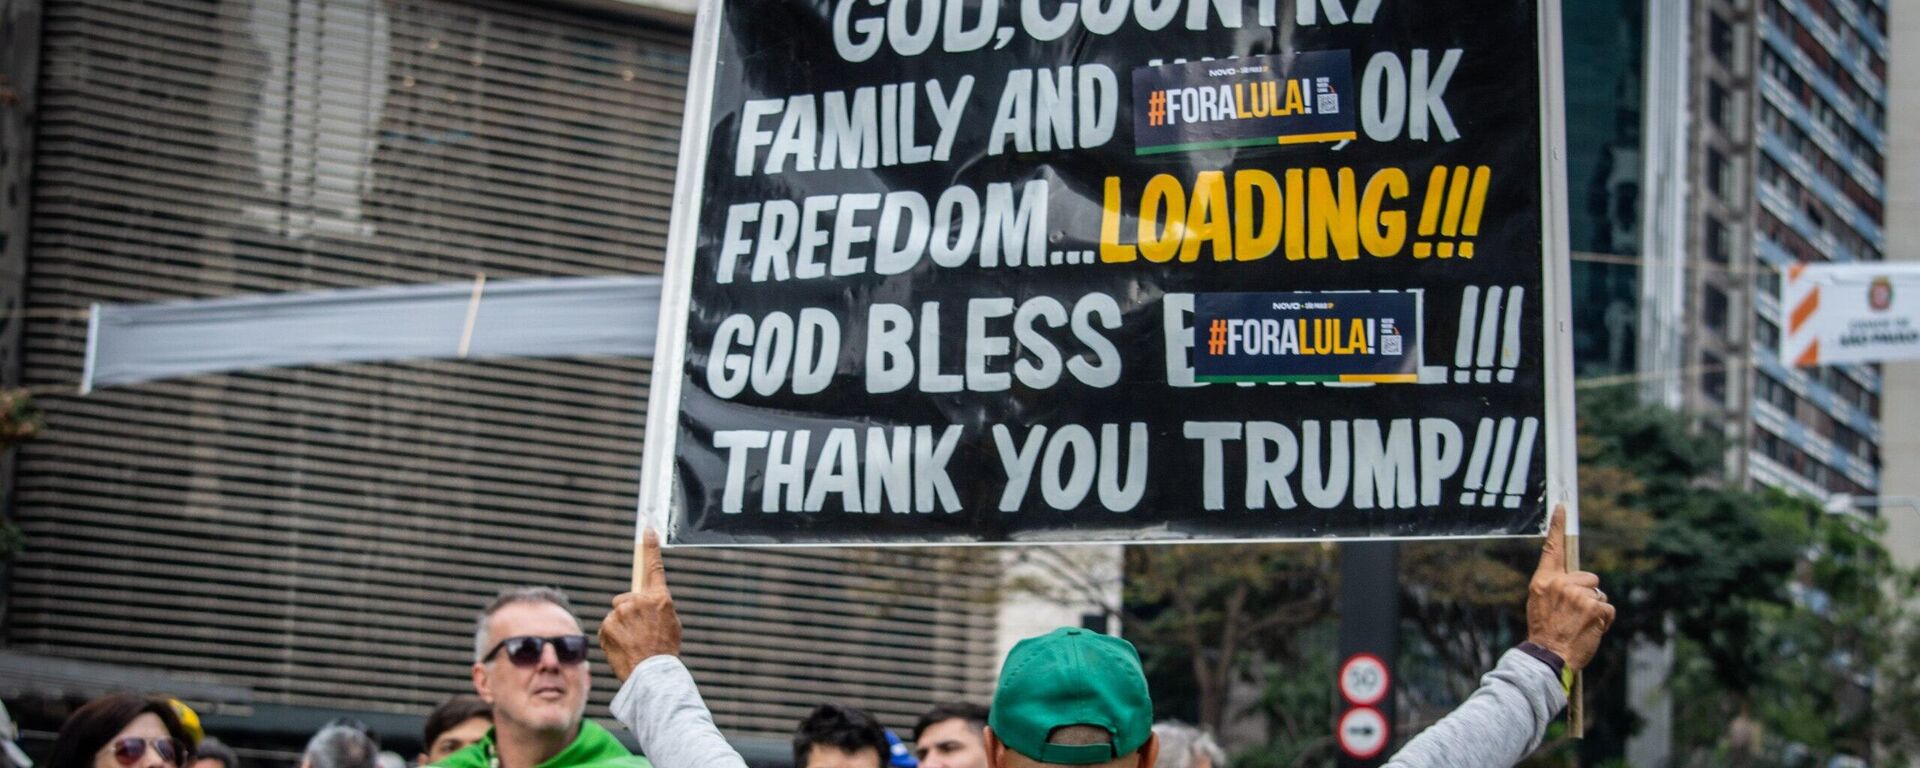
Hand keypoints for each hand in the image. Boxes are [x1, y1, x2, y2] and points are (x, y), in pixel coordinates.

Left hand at [599, 528, 682, 680]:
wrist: (652, 673)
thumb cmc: (664, 651)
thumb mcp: (671, 624)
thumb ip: (657, 608)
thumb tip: (645, 605)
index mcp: (659, 599)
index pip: (654, 567)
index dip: (650, 548)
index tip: (647, 530)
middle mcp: (639, 601)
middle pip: (626, 598)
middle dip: (628, 611)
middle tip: (638, 632)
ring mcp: (621, 612)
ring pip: (616, 614)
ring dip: (620, 625)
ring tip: (631, 643)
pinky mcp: (607, 624)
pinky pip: (607, 626)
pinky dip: (611, 636)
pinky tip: (622, 648)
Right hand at [1525, 505, 1613, 671]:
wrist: (1548, 657)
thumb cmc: (1546, 632)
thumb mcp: (1540, 605)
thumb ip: (1555, 588)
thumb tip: (1579, 582)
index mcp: (1543, 582)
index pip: (1551, 550)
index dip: (1557, 526)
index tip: (1563, 507)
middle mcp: (1560, 584)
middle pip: (1589, 577)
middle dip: (1587, 593)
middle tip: (1575, 614)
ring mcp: (1578, 595)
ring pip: (1599, 594)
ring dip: (1595, 609)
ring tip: (1581, 625)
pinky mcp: (1595, 607)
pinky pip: (1608, 608)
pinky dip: (1604, 620)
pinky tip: (1590, 630)